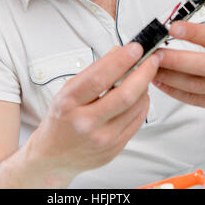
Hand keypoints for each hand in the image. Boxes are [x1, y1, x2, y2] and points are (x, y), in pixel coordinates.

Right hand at [28, 41, 160, 185]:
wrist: (53, 156)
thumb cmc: (61, 118)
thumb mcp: (68, 90)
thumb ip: (94, 72)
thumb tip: (120, 52)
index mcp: (69, 103)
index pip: (99, 78)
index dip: (121, 61)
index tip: (135, 48)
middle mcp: (85, 123)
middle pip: (124, 95)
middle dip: (143, 73)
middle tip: (151, 59)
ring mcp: (101, 139)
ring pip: (135, 107)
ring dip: (144, 87)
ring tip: (143, 76)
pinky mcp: (114, 149)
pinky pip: (137, 121)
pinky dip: (142, 103)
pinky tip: (139, 95)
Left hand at [153, 0, 204, 112]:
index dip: (193, 32)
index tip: (174, 27)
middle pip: (203, 65)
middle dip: (177, 60)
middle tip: (156, 53)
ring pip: (194, 84)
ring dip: (170, 76)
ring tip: (151, 65)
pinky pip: (192, 98)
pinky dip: (172, 90)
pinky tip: (158, 80)